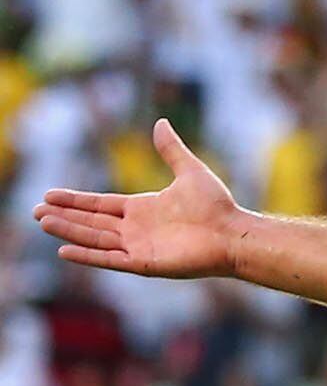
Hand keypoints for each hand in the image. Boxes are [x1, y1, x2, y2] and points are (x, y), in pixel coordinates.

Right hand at [33, 118, 246, 277]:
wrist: (233, 232)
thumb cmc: (216, 205)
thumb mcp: (189, 171)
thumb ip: (171, 149)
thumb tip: (160, 122)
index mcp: (142, 209)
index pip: (100, 204)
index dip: (75, 201)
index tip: (50, 195)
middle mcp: (136, 229)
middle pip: (91, 222)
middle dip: (64, 216)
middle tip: (35, 211)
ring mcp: (138, 246)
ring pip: (95, 238)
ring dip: (69, 231)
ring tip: (43, 222)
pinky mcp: (144, 263)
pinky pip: (109, 259)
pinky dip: (87, 256)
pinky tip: (64, 251)